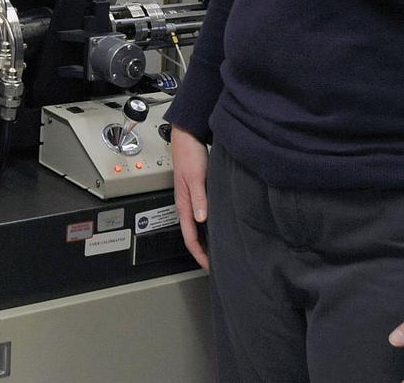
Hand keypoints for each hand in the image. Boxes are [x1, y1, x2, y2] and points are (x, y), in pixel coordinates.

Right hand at [169, 126, 209, 269]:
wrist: (187, 136)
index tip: (210, 267)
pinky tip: (221, 225)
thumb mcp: (195, 177)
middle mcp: (187, 205)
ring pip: (198, 226)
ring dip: (207, 239)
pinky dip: (211, 225)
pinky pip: (203, 215)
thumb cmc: (189, 154)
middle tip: (218, 263)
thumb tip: (201, 219)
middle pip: (193, 234)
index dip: (199, 254)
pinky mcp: (199, 192)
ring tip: (221, 249)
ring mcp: (193, 199)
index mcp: (183, 204)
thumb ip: (199, 198)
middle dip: (203, 251)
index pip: (189, 237)